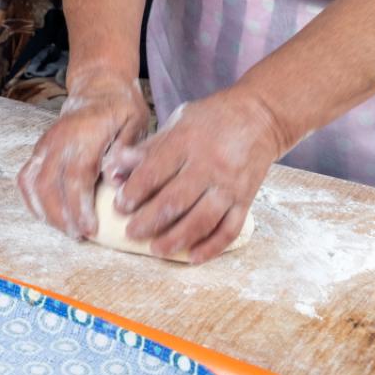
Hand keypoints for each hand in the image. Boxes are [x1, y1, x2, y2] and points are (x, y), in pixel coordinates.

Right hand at [16, 77, 148, 238]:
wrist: (98, 86)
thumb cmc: (121, 107)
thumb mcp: (135, 122)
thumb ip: (125, 150)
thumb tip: (113, 178)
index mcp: (83, 134)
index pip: (75, 176)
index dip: (79, 206)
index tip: (89, 230)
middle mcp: (58, 140)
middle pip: (49, 184)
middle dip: (61, 216)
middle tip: (79, 236)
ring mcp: (44, 144)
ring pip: (32, 183)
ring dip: (46, 211)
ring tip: (66, 229)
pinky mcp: (39, 149)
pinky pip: (25, 177)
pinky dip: (31, 199)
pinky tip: (47, 216)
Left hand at [107, 90, 285, 263]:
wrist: (261, 116)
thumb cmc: (211, 119)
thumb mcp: (176, 123)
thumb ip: (147, 149)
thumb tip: (113, 170)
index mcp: (185, 142)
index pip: (154, 172)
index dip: (134, 192)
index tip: (119, 206)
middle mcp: (208, 165)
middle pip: (175, 201)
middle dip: (149, 221)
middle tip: (131, 233)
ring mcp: (229, 185)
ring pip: (201, 220)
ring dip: (177, 239)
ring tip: (156, 249)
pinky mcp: (246, 199)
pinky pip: (229, 229)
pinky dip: (212, 247)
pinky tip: (193, 257)